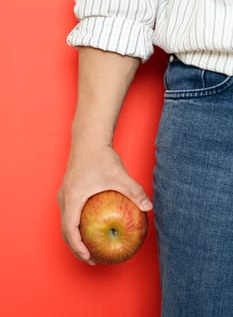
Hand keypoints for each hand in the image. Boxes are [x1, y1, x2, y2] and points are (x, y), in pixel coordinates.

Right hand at [57, 145, 152, 264]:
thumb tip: (149, 207)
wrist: (88, 140)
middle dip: (76, 247)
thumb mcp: (119, 175)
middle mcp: (64, 197)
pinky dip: (75, 224)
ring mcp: (64, 193)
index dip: (77, 247)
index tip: (89, 257)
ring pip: (65, 221)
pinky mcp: (68, 189)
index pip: (70, 229)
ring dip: (74, 236)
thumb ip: (134, 191)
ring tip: (88, 246)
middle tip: (91, 258)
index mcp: (73, 198)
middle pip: (64, 229)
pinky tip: (90, 225)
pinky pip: (69, 212)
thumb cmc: (100, 157)